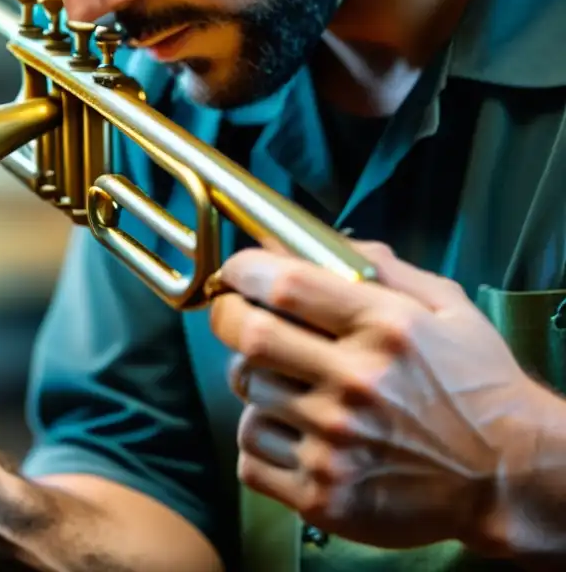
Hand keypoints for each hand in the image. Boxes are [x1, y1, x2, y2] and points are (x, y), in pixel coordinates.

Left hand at [209, 241, 549, 552]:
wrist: (510, 476)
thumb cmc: (474, 387)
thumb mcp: (446, 308)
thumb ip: (379, 267)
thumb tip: (310, 241)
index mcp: (386, 330)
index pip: (286, 285)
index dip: (244, 271)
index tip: (235, 272)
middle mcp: (356, 384)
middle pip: (249, 336)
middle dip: (227, 317)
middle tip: (235, 316)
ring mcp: (336, 444)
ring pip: (247, 394)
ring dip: (255, 382)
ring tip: (287, 383)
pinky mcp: (322, 496)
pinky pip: (249, 454)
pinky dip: (259, 439)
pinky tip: (292, 432)